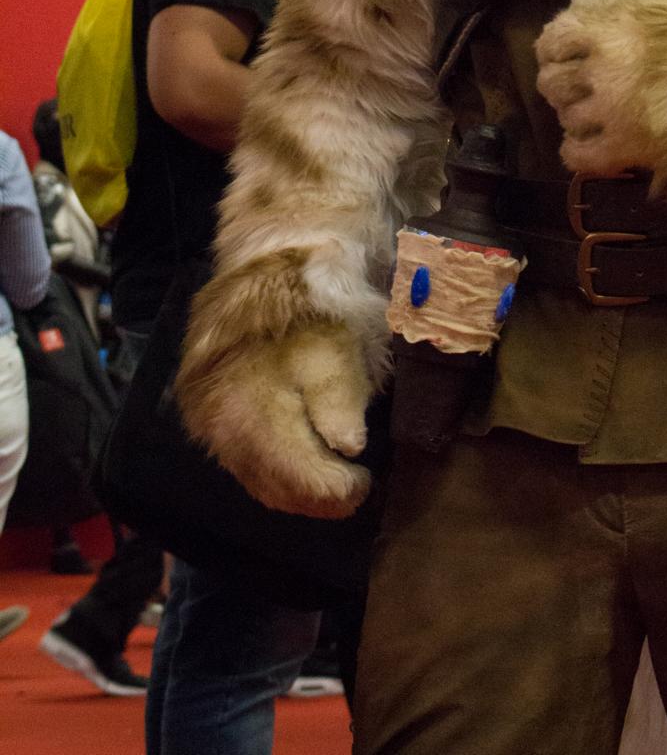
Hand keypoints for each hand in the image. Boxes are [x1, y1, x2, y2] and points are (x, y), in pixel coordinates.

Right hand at [178, 318, 373, 519]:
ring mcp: (203, 422)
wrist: (262, 271)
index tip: (364, 485)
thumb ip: (341, 403)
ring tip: (329, 480)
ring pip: (252, 477)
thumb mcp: (337, 351)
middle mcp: (218, 427)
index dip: (334, 492)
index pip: (296, 477)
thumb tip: (348, 448)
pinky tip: (296, 459)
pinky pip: (237, 458)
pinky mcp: (200, 413)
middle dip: (314, 497)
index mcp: (252, 412)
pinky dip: (270, 467)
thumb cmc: (308, 312)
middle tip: (351, 492)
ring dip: (291, 487)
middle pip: (270, 486)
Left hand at [535, 0, 666, 179]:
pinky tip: (589, 145)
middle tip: (574, 87)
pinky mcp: (628, 149)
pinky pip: (580, 157)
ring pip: (566, 118)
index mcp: (611, 27)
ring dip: (574, 115)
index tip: (558, 53)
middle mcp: (605, 69)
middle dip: (560, 83)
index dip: (552, 46)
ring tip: (590, 114)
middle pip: (554, 81)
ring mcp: (614, 112)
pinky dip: (578, 151)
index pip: (554, 37)